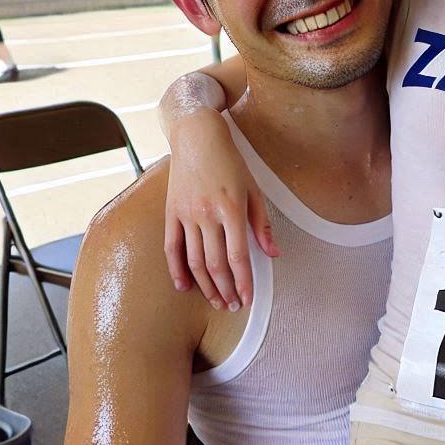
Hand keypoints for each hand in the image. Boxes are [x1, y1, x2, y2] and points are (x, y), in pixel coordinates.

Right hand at [164, 109, 278, 310]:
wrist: (197, 138)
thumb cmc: (230, 163)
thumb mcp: (254, 189)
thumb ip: (262, 224)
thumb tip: (274, 253)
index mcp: (232, 209)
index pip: (238, 256)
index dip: (243, 282)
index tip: (247, 299)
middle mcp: (207, 215)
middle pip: (215, 264)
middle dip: (225, 290)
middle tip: (232, 306)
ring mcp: (186, 215)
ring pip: (194, 261)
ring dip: (205, 286)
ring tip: (216, 301)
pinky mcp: (171, 213)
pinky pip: (172, 248)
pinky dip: (177, 270)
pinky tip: (184, 286)